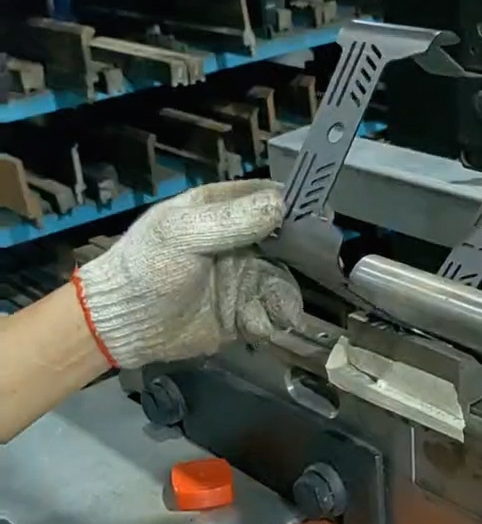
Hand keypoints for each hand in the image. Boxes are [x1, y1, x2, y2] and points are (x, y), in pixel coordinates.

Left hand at [75, 180, 302, 368]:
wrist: (123, 324)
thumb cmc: (146, 267)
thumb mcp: (183, 234)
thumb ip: (232, 220)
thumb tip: (281, 205)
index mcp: (219, 211)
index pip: (265, 198)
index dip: (292, 204)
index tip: (316, 215)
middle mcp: (236, 242)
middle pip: (284, 241)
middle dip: (300, 254)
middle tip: (315, 265)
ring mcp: (240, 278)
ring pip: (281, 280)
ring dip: (283, 294)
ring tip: (279, 309)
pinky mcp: (240, 314)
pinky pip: (269, 313)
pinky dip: (269, 319)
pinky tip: (258, 325)